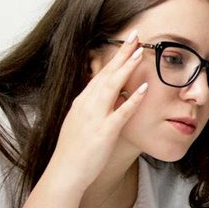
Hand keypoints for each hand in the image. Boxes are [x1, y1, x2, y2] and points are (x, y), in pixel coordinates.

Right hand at [46, 35, 148, 191]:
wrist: (64, 172)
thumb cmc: (74, 151)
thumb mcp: (80, 123)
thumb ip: (93, 109)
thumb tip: (108, 97)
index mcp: (82, 102)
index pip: (100, 74)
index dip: (114, 57)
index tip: (126, 43)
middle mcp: (87, 104)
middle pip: (107, 73)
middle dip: (122, 53)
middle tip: (135, 35)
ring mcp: (95, 117)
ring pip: (113, 86)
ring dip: (127, 67)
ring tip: (141, 52)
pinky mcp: (104, 132)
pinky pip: (121, 112)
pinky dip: (133, 98)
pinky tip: (144, 88)